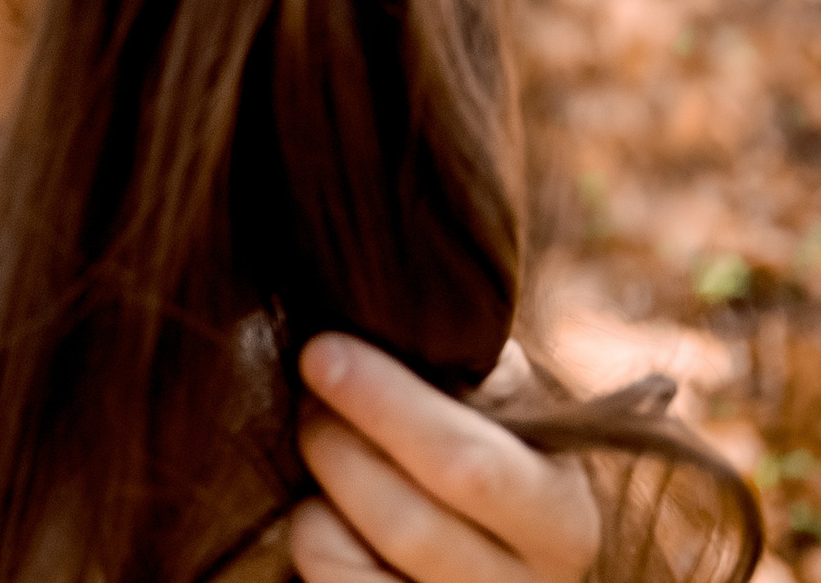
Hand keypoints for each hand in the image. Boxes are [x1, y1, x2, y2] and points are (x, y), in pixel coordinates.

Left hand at [293, 334, 599, 582]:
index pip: (470, 467)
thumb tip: (413, 313)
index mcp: (561, 516)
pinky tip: (328, 511)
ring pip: (351, 558)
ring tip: (321, 444)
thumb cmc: (474, 448)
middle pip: (407, 522)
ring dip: (318, 489)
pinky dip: (312, 538)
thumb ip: (474, 373)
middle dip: (338, 445)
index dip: (387, 405)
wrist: (478, 540)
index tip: (324, 350)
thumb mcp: (496, 411)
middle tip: (310, 396)